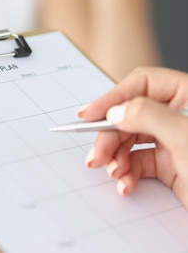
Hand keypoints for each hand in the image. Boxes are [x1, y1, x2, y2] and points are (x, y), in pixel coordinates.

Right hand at [81, 67, 187, 207]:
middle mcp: (181, 116)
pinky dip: (127, 173)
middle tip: (97, 155)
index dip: (113, 97)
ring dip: (116, 157)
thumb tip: (115, 110)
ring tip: (113, 173)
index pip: (144, 83)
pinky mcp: (173, 166)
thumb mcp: (187, 139)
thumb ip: (148, 116)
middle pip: (131, 114)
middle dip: (110, 136)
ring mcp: (177, 141)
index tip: (89, 114)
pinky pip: (139, 163)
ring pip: (131, 140)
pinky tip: (126, 184)